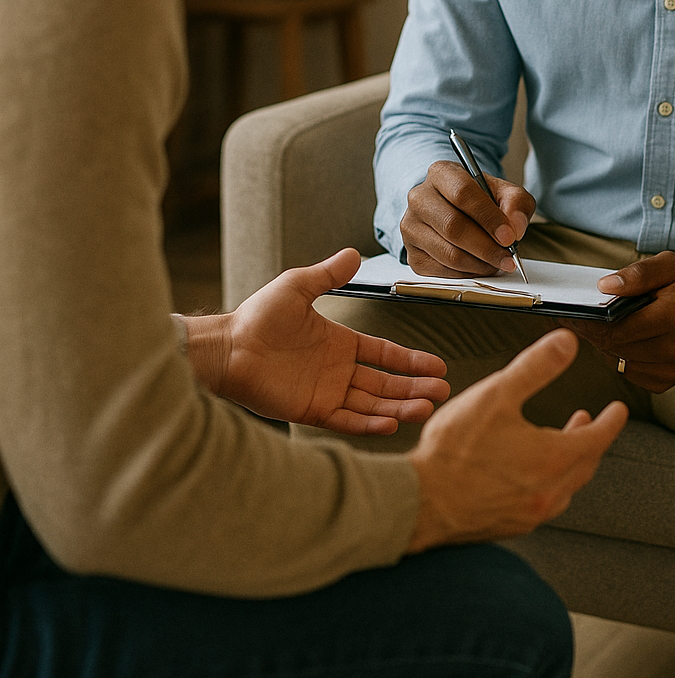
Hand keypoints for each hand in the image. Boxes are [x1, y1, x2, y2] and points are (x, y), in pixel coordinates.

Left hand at [181, 249, 449, 433]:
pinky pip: (347, 420)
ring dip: (400, 407)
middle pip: (386, 383)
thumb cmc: (258, 316)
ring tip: (427, 408)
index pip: (385, 355)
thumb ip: (328, 274)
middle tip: (442, 392)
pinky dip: (369, 424)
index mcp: (340, 343)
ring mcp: (327, 392)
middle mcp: (338, 371)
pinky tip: (392, 423)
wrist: (228, 347)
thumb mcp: (298, 286)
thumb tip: (354, 253)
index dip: (411, 361)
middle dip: (415, 388)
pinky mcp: (311, 410)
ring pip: (373, 404)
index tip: (438, 366)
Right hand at [401, 159, 535, 277]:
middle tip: (508, 257)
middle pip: (453, 227)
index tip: (509, 236)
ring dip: (479, 264)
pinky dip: (467, 274)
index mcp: (441, 173)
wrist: (454, 211)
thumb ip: (516, 203)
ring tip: (498, 263)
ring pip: (447, 253)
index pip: (463, 194)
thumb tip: (515, 227)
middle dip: (486, 247)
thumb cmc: (479, 200)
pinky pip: (441, 271)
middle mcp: (419, 198)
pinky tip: (480, 267)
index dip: (488, 218)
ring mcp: (411, 227)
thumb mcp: (503, 192)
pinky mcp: (412, 253)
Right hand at [407, 329, 628, 549]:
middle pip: (585, 464)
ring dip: (571, 462)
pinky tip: (529, 475)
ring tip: (562, 446)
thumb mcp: (497, 395)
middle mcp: (549, 491)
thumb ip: (536, 367)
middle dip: (591, 440)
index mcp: (553, 459)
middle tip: (590, 422)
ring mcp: (530, 513)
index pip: (598, 438)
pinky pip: (543, 502)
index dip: (611, 421)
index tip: (619, 410)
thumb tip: (567, 343)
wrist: (420, 503)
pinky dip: (549, 483)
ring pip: (566, 486)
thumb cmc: (455, 452)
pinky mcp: (510, 525)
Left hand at [567, 253, 674, 390]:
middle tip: (571, 318)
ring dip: (603, 345)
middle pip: (616, 346)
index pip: (619, 327)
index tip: (568, 314)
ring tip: (591, 326)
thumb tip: (603, 287)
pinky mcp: (670, 382)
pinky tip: (617, 339)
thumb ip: (637, 274)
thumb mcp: (671, 265)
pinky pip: (631, 372)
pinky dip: (619, 356)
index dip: (589, 322)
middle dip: (591, 333)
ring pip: (620, 361)